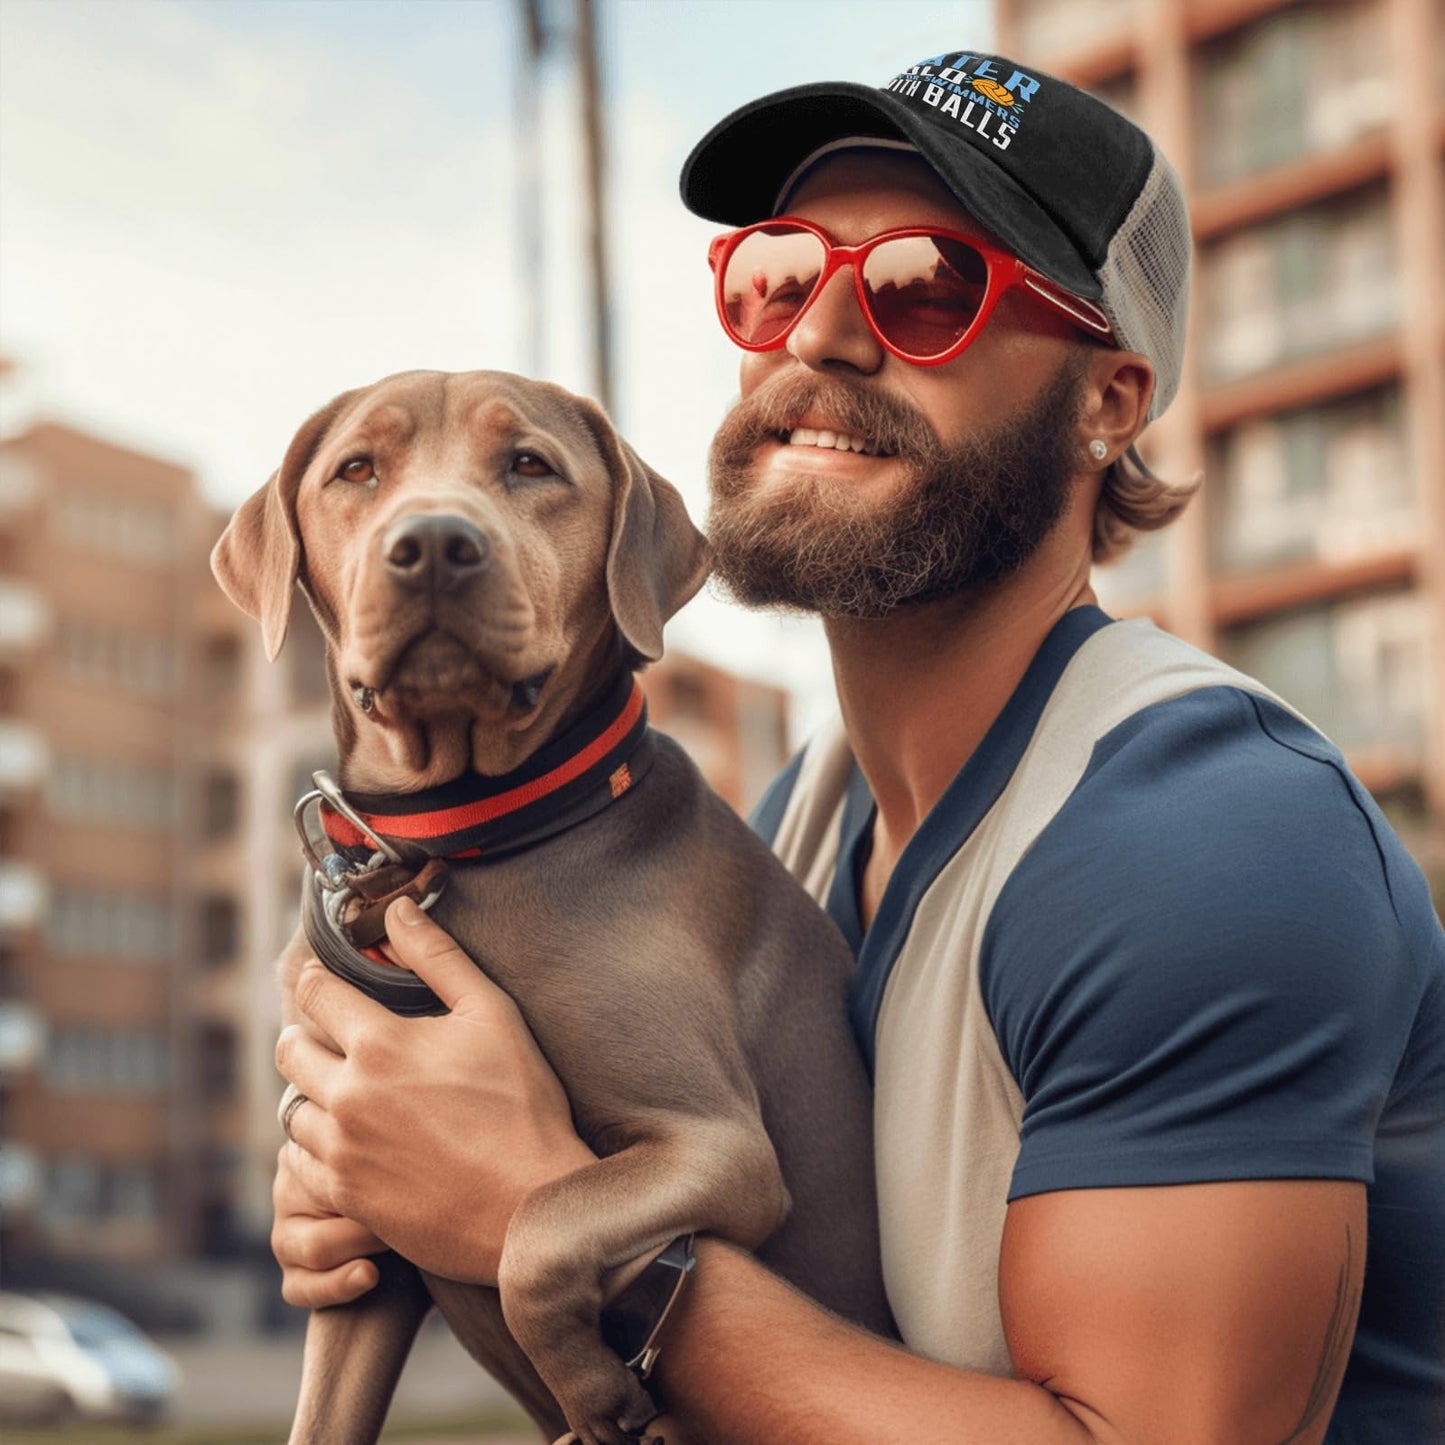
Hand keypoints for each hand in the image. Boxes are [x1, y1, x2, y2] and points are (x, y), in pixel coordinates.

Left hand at [274, 897, 594, 1284]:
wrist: (528, 1207)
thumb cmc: (521, 1105)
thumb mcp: (492, 1015)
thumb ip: (438, 957)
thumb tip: (398, 909)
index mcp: (379, 1045)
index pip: (316, 993)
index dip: (319, 979)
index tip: (327, 979)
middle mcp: (347, 1097)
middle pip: (290, 1049)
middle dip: (308, 1033)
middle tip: (337, 1036)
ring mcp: (341, 1152)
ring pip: (291, 1108)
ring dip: (312, 1093)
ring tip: (348, 1091)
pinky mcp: (344, 1198)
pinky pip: (300, 1164)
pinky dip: (315, 1146)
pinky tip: (350, 1141)